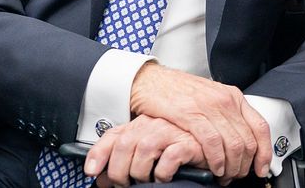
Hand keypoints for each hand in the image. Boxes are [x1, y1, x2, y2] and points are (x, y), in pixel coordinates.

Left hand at [87, 114, 203, 187]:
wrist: (213, 149)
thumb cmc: (179, 151)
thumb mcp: (147, 155)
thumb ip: (125, 162)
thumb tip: (101, 179)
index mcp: (141, 125)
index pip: (114, 135)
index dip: (99, 153)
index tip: (91, 172)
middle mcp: (154, 124)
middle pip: (125, 143)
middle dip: (120, 170)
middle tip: (125, 185)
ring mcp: (172, 131)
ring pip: (144, 148)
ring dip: (140, 172)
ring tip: (147, 182)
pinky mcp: (190, 143)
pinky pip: (168, 158)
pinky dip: (162, 173)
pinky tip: (165, 178)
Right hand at [129, 63, 271, 179]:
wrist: (151, 80)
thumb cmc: (179, 91)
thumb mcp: (211, 99)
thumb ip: (227, 116)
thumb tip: (241, 140)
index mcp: (233, 96)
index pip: (260, 127)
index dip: (265, 152)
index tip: (262, 168)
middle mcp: (225, 100)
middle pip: (248, 140)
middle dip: (245, 165)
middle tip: (236, 177)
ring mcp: (208, 106)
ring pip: (233, 144)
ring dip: (231, 167)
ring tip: (224, 176)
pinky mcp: (190, 114)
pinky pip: (212, 142)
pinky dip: (216, 159)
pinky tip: (214, 168)